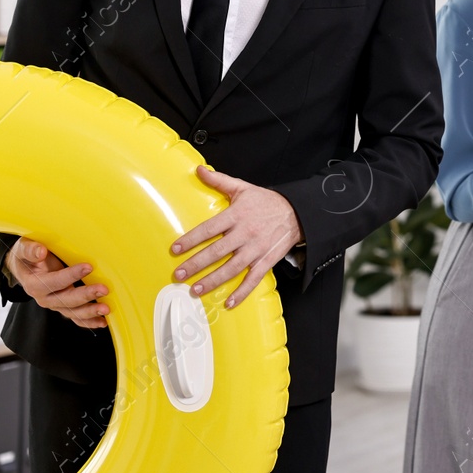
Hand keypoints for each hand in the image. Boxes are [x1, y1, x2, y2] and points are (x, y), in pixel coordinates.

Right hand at [6, 237, 109, 328]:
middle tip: (104, 289)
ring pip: (73, 312)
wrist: (24, 267)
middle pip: (66, 300)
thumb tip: (40, 251)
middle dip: (86, 295)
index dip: (71, 275)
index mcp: (34, 284)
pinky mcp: (64, 307)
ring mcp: (55, 305)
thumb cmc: (26, 256)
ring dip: (91, 312)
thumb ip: (30, 250)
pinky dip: (89, 321)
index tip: (89, 267)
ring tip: (107, 309)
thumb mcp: (23, 249)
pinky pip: (76, 318)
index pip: (54, 281)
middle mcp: (44, 298)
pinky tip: (103, 321)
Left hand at [172, 166, 301, 308]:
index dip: (191, 239)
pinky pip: (253, 279)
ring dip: (212, 281)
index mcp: (236, 215)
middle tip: (179, 274)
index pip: (209, 229)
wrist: (297, 212)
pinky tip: (229, 303)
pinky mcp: (266, 261)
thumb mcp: (242, 188)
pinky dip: (242, 293)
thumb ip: (219, 180)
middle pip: (216, 252)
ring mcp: (256, 249)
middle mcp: (245, 233)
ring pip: (231, 268)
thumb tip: (199, 170)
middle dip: (196, 264)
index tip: (176, 249)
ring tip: (195, 290)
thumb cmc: (266, 201)